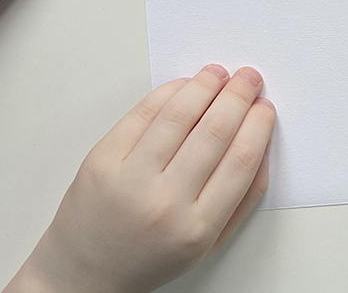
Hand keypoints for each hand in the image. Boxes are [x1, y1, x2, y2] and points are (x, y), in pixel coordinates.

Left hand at [5, 65, 275, 292]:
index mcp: (196, 228)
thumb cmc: (148, 258)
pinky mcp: (102, 160)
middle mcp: (164, 203)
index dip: (258, 125)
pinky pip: (142, 114)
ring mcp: (129, 179)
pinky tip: (185, 85)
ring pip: (178, 115)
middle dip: (238, 97)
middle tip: (249, 79)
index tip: (265, 108)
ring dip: (205, 85)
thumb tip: (261, 145)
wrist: (83, 274)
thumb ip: (242, 199)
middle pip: (214, 131)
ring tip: (219, 73)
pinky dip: (169, 92)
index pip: (240, 160)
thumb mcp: (207, 243)